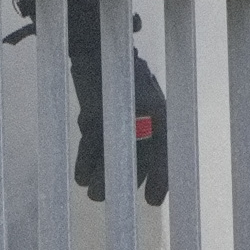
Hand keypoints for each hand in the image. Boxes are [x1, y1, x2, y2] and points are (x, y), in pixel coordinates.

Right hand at [69, 27, 169, 205]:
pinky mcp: (91, 117)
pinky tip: (83, 178)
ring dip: (101, 183)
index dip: (161, 180)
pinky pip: (88, 149)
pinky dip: (84, 166)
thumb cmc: (126, 81)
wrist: (98, 49)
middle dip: (128, 185)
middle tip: (122, 200)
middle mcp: (141, 115)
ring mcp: (115, 117)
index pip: (166, 154)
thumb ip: (152, 131)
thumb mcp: (149, 101)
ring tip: (97, 195)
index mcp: (160, 112)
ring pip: (109, 160)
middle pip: (137, 161)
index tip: (153, 200)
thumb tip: (151, 170)